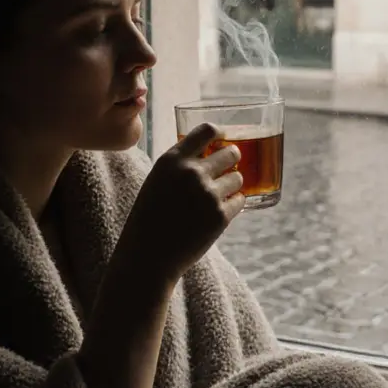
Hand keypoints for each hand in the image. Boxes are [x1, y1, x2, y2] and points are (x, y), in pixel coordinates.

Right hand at [113, 123, 244, 287]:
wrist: (147, 256)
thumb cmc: (150, 218)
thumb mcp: (157, 181)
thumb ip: (180, 166)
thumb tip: (212, 153)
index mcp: (172, 160)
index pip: (207, 131)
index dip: (221, 133)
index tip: (225, 138)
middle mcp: (191, 173)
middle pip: (231, 152)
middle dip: (233, 159)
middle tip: (229, 167)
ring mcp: (208, 194)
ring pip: (238, 177)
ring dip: (232, 184)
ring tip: (215, 197)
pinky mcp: (220, 216)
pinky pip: (240, 201)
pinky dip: (232, 205)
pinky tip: (216, 214)